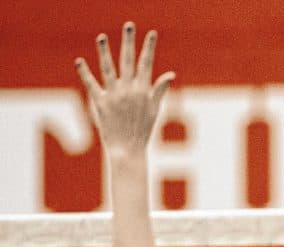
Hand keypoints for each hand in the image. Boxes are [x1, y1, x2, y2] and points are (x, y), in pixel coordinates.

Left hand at [76, 22, 173, 156]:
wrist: (128, 149)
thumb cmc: (142, 130)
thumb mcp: (155, 109)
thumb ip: (160, 90)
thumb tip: (170, 74)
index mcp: (144, 91)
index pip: (147, 64)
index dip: (149, 48)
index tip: (151, 34)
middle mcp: (129, 90)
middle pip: (128, 61)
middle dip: (129, 42)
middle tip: (128, 26)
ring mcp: (114, 96)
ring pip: (108, 69)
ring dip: (104, 52)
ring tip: (102, 37)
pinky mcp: (100, 102)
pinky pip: (91, 85)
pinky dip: (84, 73)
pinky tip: (79, 61)